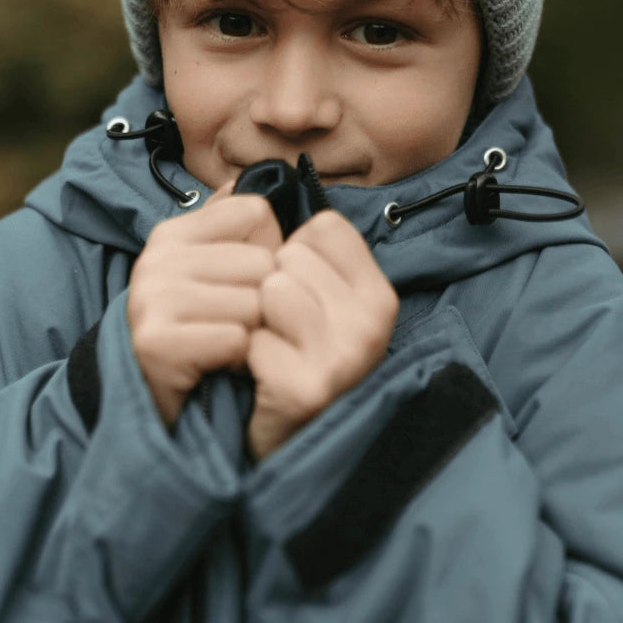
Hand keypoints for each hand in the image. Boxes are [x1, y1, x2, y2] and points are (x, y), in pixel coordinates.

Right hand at [127, 185, 281, 428]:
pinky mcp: (156, 341)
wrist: (144, 392)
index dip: (267, 251)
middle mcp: (157, 258)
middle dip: (263, 300)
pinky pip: (236, 339)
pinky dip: (237, 359)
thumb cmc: (192, 328)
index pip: (257, 211)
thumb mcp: (207, 269)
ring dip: (252, 333)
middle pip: (263, 262)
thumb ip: (230, 223)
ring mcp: (152, 298)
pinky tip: (217, 364)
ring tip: (225, 345)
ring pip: (254, 303)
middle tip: (235, 324)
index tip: (242, 283)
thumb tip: (263, 172)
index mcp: (172, 233)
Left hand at [246, 209, 398, 460]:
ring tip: (271, 351)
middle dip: (270, 288)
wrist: (286, 440)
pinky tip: (262, 379)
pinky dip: (246, 358)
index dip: (292, 253)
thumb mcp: (310, 296)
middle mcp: (374, 321)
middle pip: (291, 255)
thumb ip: (295, 242)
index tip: (298, 293)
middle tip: (281, 332)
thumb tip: (244, 182)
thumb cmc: (294, 359)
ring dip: (256, 322)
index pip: (323, 226)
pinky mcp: (310, 388)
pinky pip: (254, 339)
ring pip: (271, 291)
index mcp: (378, 292)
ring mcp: (345, 356)